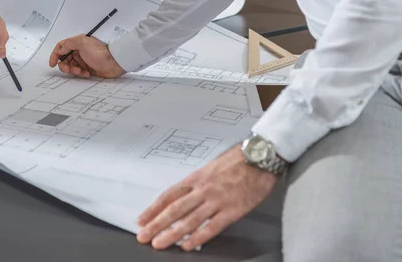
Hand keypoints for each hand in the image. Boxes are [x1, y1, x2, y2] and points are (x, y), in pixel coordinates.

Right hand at [48, 35, 124, 78]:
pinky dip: (80, 74)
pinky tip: (87, 73)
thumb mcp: (82, 43)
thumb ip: (69, 44)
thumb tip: (61, 49)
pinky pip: (78, 72)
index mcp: (77, 43)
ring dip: (73, 70)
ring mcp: (83, 60)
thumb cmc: (100, 52)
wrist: (114, 63)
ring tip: (80, 72)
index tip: (52, 63)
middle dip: (65, 65)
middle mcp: (79, 51)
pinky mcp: (87, 68)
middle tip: (70, 69)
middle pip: (64, 59)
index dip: (55, 55)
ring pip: (70, 66)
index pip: (61, 47)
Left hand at [136, 145, 277, 250]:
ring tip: (159, 243)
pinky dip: (198, 237)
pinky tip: (188, 245)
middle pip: (174, 209)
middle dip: (156, 224)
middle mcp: (203, 189)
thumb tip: (183, 196)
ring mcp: (217, 200)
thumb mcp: (211, 167)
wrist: (260, 156)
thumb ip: (197, 182)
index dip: (153, 209)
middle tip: (143, 236)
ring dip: (172, 233)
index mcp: (196, 178)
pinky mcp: (232, 210)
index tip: (142, 219)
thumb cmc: (237, 161)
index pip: (168, 196)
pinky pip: (212, 227)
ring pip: (189, 220)